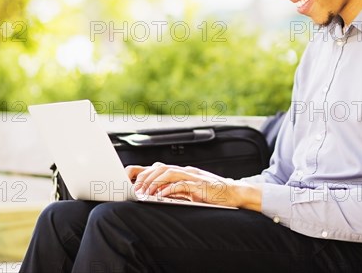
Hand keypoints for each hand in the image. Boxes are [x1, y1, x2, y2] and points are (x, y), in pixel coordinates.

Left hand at [125, 162, 261, 209]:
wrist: (233, 193)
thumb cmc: (211, 194)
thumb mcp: (188, 192)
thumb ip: (174, 191)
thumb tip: (155, 195)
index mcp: (180, 172)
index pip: (156, 167)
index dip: (141, 171)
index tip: (127, 179)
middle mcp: (185, 170)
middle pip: (159, 167)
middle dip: (144, 178)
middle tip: (135, 191)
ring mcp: (192, 176)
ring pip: (168, 173)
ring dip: (154, 182)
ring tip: (145, 193)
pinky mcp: (200, 185)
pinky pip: (182, 184)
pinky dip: (170, 189)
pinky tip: (161, 195)